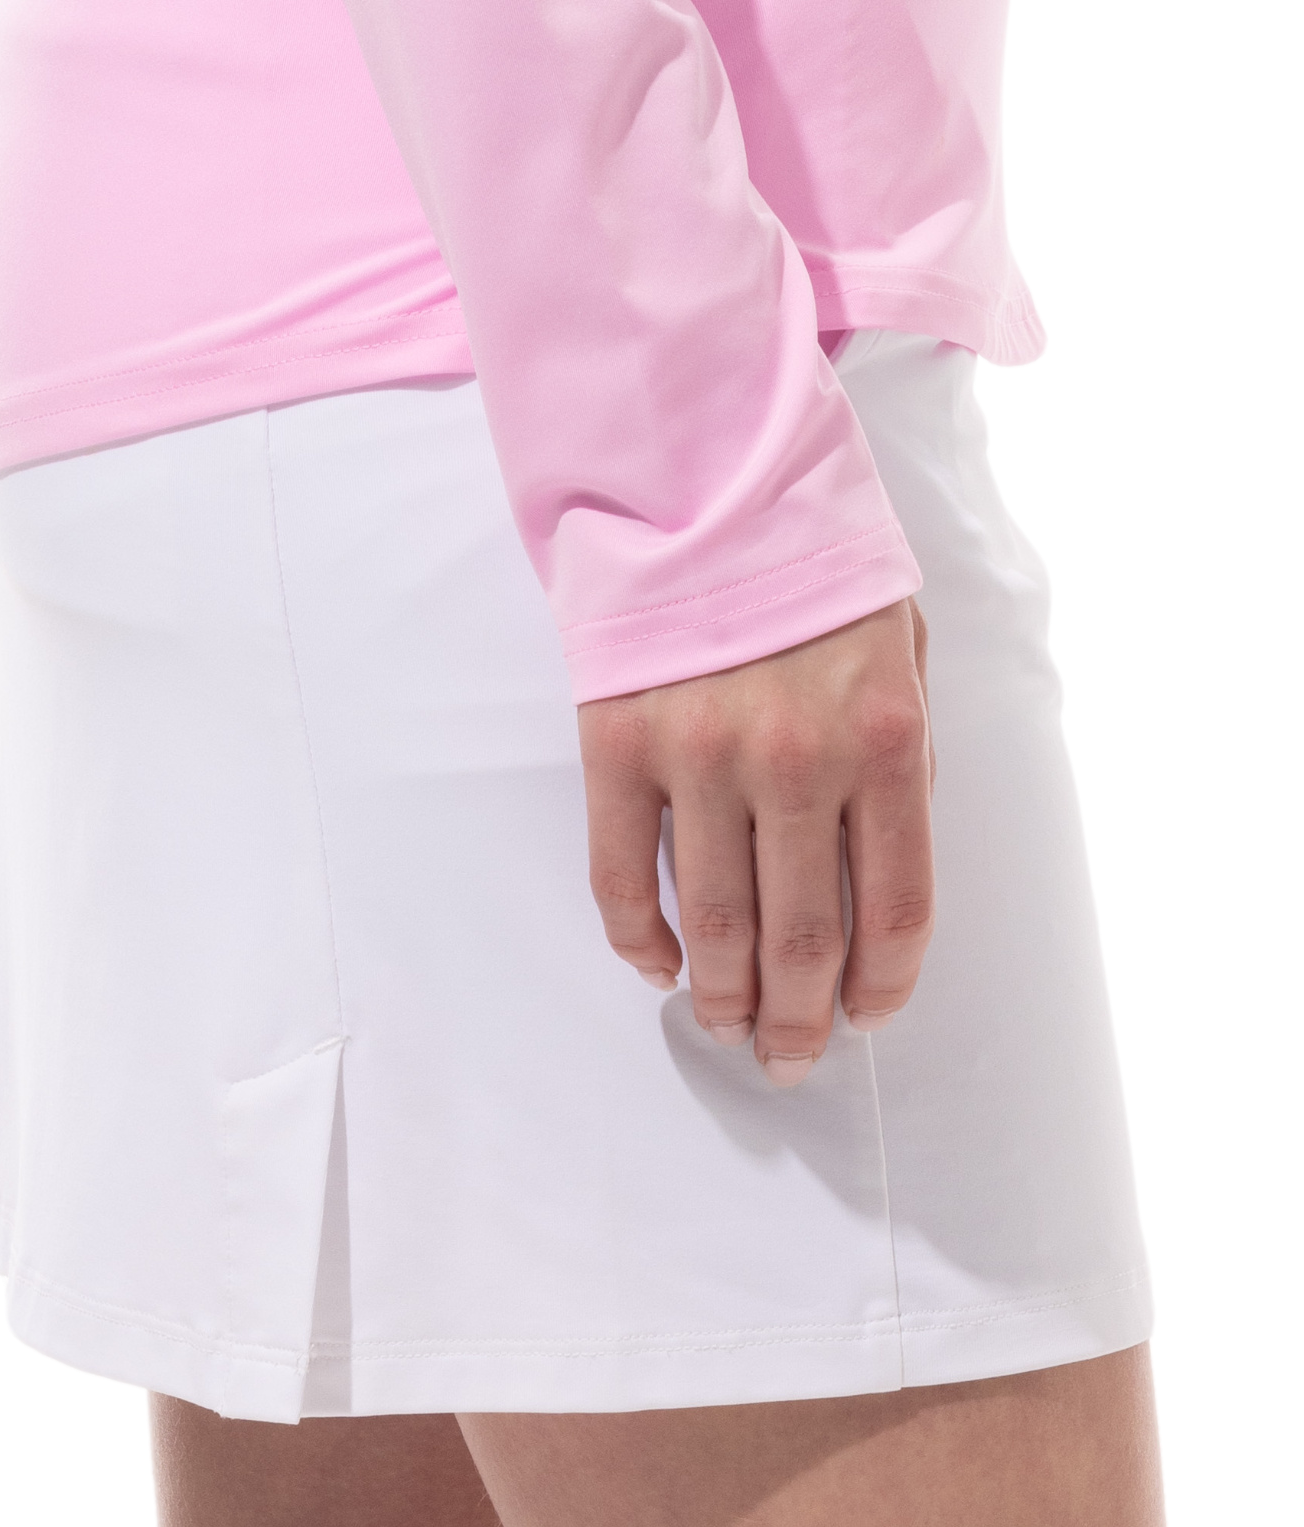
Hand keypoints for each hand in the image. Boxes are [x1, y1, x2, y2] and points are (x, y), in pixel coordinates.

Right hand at [578, 597, 933, 1078]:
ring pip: (718, 927)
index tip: (867, 1014)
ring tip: (728, 1024)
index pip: (897, 909)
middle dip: (799, 1021)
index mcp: (885, 736)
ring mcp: (702, 752)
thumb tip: (882, 867)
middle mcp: (797, 756)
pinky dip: (640, 940)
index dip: (883, 984)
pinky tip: (661, 964)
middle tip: (790, 1056)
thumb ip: (905, 754)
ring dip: (725, 999)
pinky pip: (624, 875)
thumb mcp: (902, 641)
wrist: (701, 470)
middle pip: (805, 941)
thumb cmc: (812, 562)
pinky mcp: (620, 741)